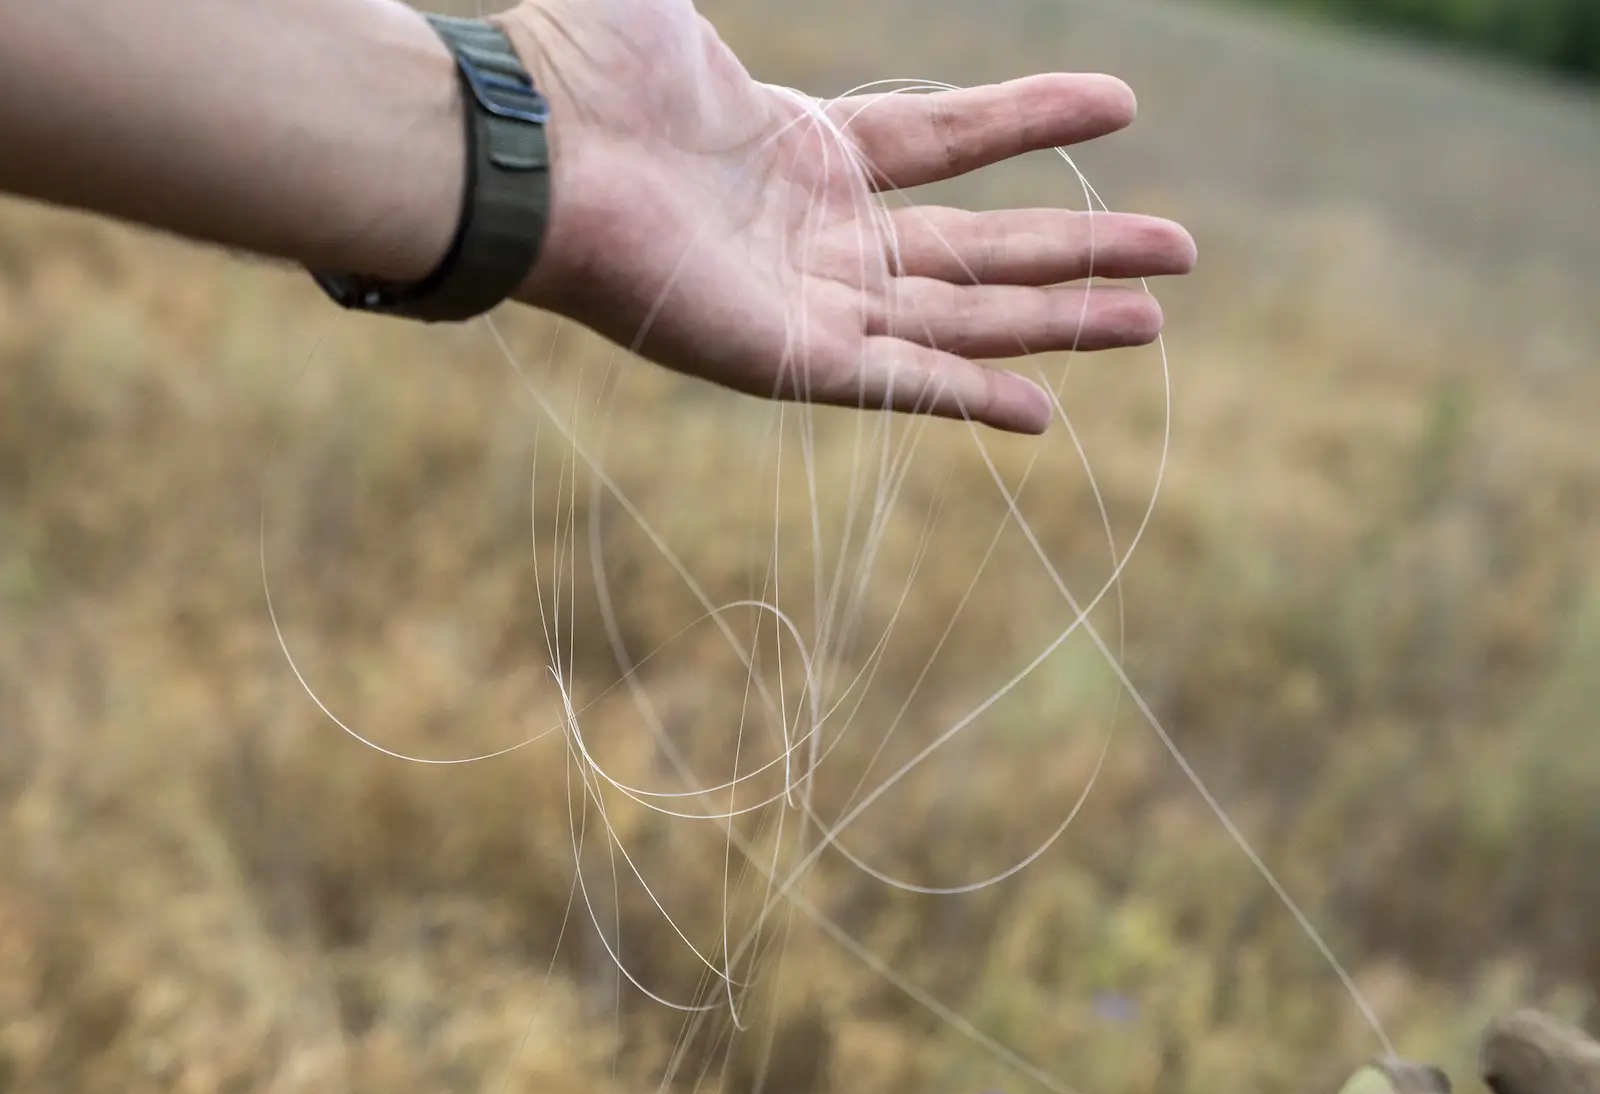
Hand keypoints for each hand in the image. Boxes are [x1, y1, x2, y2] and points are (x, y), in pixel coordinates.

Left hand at [500, 0, 1195, 433]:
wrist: (530, 148)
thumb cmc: (588, 66)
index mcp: (803, 151)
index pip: (948, 140)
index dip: (1032, 118)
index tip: (1124, 103)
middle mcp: (817, 234)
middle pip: (977, 246)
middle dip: (1078, 248)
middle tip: (1180, 252)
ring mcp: (806, 300)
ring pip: (959, 317)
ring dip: (1056, 321)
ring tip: (1154, 317)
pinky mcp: (786, 359)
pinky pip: (897, 383)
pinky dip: (967, 397)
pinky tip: (1042, 411)